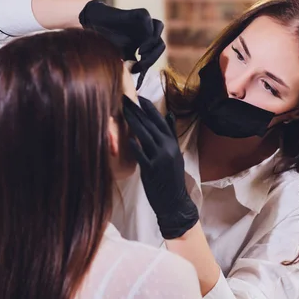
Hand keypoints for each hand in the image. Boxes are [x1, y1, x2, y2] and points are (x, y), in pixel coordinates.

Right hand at [78, 1, 164, 88]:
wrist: (95, 23)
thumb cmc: (108, 40)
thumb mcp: (122, 57)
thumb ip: (131, 67)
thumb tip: (137, 87)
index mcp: (146, 41)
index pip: (155, 53)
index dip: (148, 64)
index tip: (137, 73)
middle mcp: (147, 31)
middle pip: (160, 45)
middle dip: (152, 57)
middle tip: (141, 62)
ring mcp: (145, 22)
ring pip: (159, 29)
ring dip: (153, 44)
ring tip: (141, 53)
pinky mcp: (140, 14)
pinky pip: (150, 22)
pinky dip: (148, 35)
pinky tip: (139, 46)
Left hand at [122, 96, 198, 238]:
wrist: (174, 201)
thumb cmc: (172, 177)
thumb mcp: (175, 153)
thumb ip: (171, 134)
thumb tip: (169, 115)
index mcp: (172, 143)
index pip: (160, 121)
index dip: (150, 108)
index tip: (140, 97)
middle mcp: (167, 148)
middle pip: (151, 125)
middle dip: (138, 111)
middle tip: (126, 99)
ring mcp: (159, 158)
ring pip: (145, 136)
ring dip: (133, 122)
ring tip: (123, 111)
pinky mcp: (151, 170)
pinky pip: (141, 155)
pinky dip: (135, 146)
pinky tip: (127, 137)